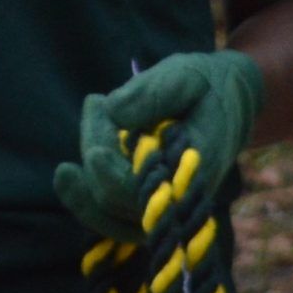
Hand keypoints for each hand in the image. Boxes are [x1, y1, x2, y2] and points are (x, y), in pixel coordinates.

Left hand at [53, 50, 264, 241]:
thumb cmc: (205, 88)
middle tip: (97, 101)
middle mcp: (177, 203)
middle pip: (115, 196)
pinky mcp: (143, 206)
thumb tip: (114, 112)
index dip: (114, 178)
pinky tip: (66, 174)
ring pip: (106, 207)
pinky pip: (108, 216)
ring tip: (92, 112)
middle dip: (96, 148)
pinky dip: (85, 197)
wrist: (226, 103)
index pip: (147, 194)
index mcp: (194, 175)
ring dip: (86, 168)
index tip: (94, 151)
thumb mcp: (186, 77)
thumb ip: (154, 92)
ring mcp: (159, 209)